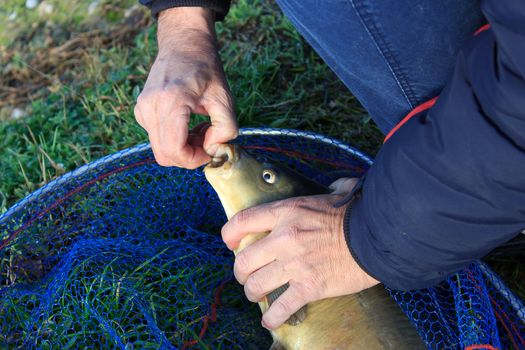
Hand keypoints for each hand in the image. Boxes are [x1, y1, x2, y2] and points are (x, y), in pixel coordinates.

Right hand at [134, 7, 236, 168]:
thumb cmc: (206, 69)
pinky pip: (157, 138)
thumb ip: (226, 128)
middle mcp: (150, 107)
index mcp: (171, 102)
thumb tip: (212, 149)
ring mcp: (142, 109)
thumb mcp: (225, 98)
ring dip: (182, 148)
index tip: (210, 151)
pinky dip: (174, 139)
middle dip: (189, 156)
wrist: (183, 45)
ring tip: (200, 129)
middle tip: (207, 140)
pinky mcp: (141, 111)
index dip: (194, 160)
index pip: (174, 150)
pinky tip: (188, 124)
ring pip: (160, 150)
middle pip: (165, 156)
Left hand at [221, 178, 378, 329]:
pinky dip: (272, 317)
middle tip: (246, 275)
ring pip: (256, 285)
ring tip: (258, 295)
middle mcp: (284, 238)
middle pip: (243, 260)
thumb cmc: (356, 215)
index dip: (229, 235)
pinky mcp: (310, 287)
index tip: (229, 243)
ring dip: (253, 293)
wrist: (378, 237)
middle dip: (240, 272)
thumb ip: (322, 192)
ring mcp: (295, 264)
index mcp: (287, 212)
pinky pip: (281, 307)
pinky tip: (270, 320)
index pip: (243, 221)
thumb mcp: (331, 194)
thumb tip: (334, 186)